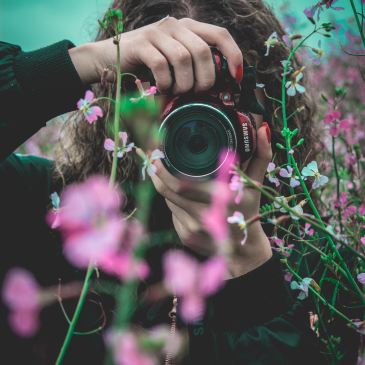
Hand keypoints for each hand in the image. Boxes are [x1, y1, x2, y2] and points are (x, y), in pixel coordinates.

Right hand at [69, 17, 242, 92]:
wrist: (108, 58)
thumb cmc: (146, 66)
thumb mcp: (174, 63)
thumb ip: (193, 67)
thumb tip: (218, 87)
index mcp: (187, 28)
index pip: (220, 34)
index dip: (233, 56)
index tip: (236, 78)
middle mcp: (175, 25)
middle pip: (204, 51)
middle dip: (205, 79)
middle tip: (196, 93)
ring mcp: (157, 32)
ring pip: (184, 59)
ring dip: (184, 83)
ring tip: (176, 91)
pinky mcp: (141, 44)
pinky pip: (162, 65)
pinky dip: (165, 82)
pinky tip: (162, 88)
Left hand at [150, 120, 272, 278]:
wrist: (244, 252)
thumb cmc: (250, 210)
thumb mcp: (256, 184)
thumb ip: (261, 155)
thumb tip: (262, 129)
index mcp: (222, 199)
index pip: (181, 183)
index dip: (164, 169)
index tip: (158, 154)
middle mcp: (205, 216)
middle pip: (169, 191)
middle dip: (157, 174)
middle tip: (154, 160)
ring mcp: (193, 229)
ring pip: (169, 201)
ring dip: (165, 186)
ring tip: (164, 173)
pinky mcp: (186, 237)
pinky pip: (173, 213)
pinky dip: (174, 202)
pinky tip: (180, 196)